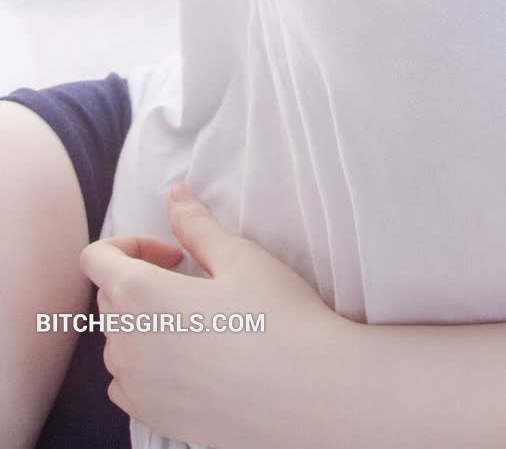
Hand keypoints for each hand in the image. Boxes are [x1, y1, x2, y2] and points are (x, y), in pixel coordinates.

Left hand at [80, 184, 349, 448]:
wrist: (304, 392)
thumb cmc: (275, 316)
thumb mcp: (239, 256)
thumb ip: (196, 225)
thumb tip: (174, 194)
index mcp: (139, 295)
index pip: (96, 258)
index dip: (130, 244)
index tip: (174, 253)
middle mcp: (125, 344)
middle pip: (107, 297)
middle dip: (139, 279)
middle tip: (192, 279)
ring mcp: (135, 386)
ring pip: (118, 341)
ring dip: (143, 322)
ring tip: (194, 320)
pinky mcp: (153, 416)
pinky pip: (126, 384)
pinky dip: (145, 364)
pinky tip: (189, 359)